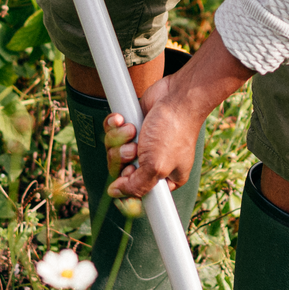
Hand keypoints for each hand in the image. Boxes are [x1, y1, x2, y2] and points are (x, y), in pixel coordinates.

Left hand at [104, 77, 204, 197]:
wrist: (177, 96)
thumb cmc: (173, 132)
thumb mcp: (156, 167)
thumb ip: (136, 186)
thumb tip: (115, 193)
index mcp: (164, 178)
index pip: (136, 191)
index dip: (126, 184)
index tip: (129, 171)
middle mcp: (152, 162)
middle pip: (120, 170)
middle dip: (122, 157)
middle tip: (135, 149)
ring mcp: (141, 143)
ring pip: (113, 149)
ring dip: (118, 139)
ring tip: (133, 130)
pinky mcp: (132, 125)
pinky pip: (111, 131)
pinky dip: (114, 125)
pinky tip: (122, 118)